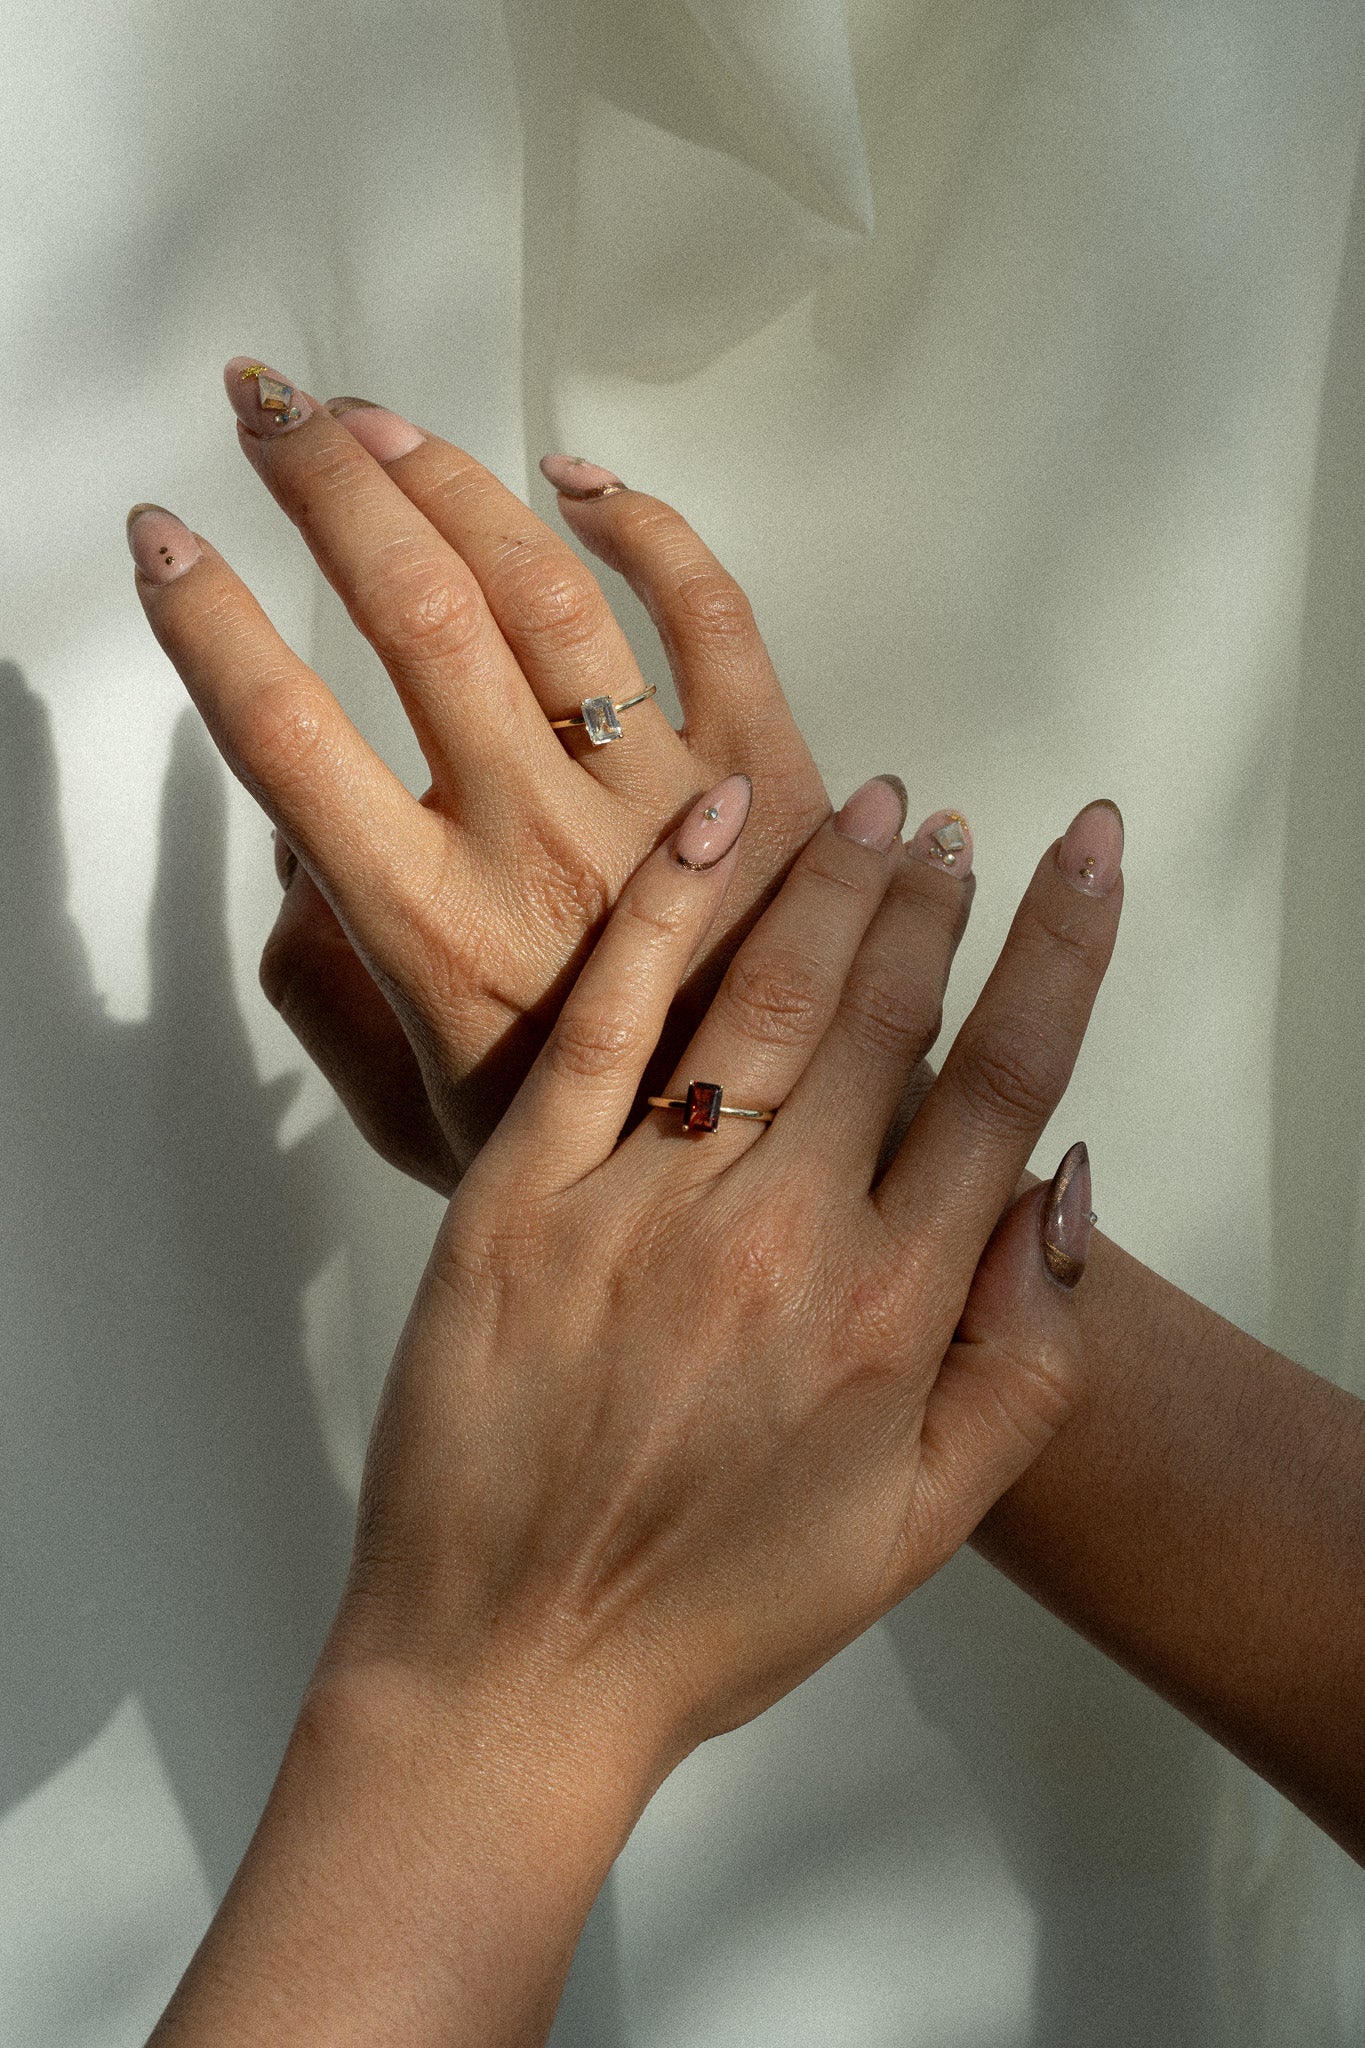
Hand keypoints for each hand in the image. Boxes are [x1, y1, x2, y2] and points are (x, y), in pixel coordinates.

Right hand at [129, 363, 838, 1191]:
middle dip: (324, 487)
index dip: (207, 622)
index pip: (287, 739)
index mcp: (435, 932)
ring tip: (372, 423)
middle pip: (416, 615)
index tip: (159, 534)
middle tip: (267, 411)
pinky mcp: (783, 772)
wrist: (791, 1182)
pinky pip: (710, 612)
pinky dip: (646, 526)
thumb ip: (325, 993)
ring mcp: (671, 797)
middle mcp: (543, 843)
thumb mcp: (414, 1120)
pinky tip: (573, 477)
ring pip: (545, 591)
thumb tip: (292, 843)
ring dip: (448, 482)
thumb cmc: (597, 1158)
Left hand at [327, 779, 1121, 1759]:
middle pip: (884, 1015)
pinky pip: (604, 1021)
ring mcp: (643, 1207)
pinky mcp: (519, 1195)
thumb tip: (1067, 1180)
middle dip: (933, 898)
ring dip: (829, 882)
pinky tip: (715, 823)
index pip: (1003, 1084)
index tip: (1085, 850)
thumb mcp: (929, 1521)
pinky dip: (666, 911)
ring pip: (762, 997)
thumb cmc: (721, 1604)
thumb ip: (1032, 1356)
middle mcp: (782, 1238)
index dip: (1056, 948)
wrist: (512, 1665)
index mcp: (893, 1312)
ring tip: (872, 809)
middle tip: (953, 825)